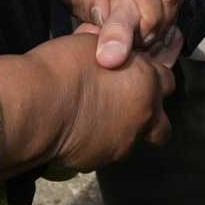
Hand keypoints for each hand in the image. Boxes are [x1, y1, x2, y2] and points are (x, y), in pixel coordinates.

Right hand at [0, 32, 173, 174]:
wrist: (38, 104)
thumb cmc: (62, 66)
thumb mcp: (93, 44)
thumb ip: (112, 51)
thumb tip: (107, 49)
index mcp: (145, 80)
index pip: (166, 81)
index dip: (150, 79)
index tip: (134, 77)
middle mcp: (143, 114)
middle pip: (162, 124)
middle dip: (148, 117)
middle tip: (126, 106)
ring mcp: (125, 141)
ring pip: (135, 141)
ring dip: (125, 132)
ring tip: (100, 120)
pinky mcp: (103, 160)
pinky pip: (108, 151)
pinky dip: (100, 143)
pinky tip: (81, 131)